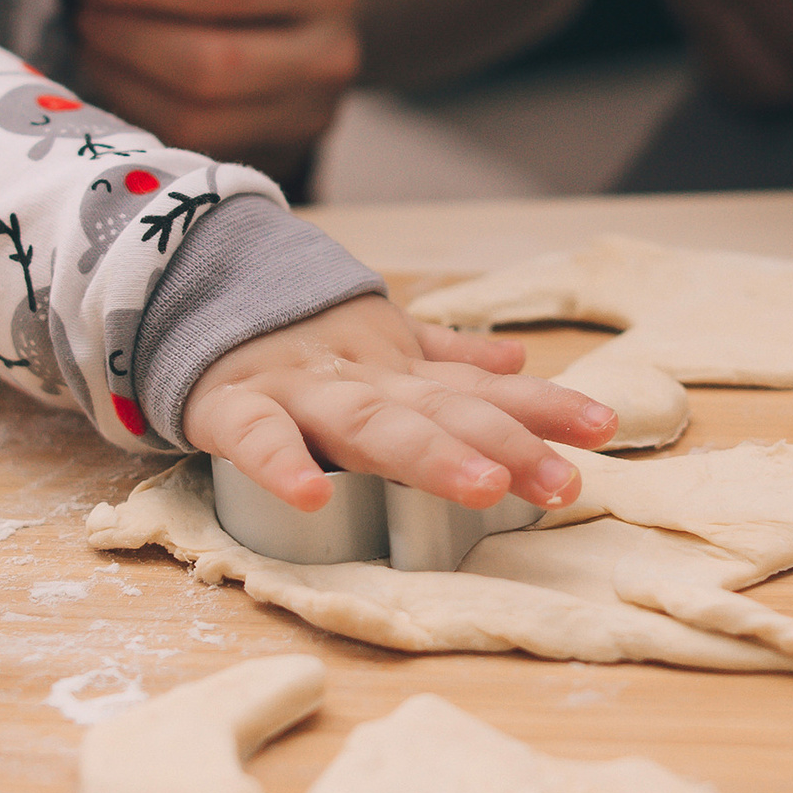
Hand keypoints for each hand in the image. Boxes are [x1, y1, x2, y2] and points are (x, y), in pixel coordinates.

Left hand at [68, 0, 361, 180]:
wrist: (308, 7)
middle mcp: (331, 54)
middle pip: (211, 64)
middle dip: (125, 35)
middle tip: (80, 5)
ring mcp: (307, 116)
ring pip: (194, 119)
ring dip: (119, 78)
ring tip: (91, 37)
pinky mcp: (275, 158)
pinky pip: (185, 149)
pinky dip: (133, 110)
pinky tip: (115, 72)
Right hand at [183, 292, 619, 510]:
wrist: (187, 296)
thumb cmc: (296, 346)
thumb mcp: (377, 347)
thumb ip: (445, 356)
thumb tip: (516, 353)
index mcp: (398, 370)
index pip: (483, 388)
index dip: (544, 405)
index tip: (605, 428)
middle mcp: (362, 378)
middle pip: (443, 410)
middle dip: (506, 442)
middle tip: (560, 480)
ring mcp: (300, 391)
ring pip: (371, 421)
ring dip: (428, 453)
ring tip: (483, 485)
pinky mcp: (231, 407)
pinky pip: (257, 438)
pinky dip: (281, 462)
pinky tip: (310, 496)